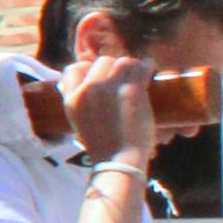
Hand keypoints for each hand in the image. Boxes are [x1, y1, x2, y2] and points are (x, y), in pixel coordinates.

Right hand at [59, 53, 158, 168]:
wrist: (118, 161)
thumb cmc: (102, 146)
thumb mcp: (79, 122)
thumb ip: (81, 102)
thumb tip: (86, 88)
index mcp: (72, 99)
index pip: (75, 68)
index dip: (89, 69)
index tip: (101, 76)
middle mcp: (87, 89)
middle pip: (101, 62)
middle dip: (113, 68)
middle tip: (123, 79)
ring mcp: (109, 88)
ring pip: (121, 61)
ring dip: (131, 66)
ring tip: (138, 74)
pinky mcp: (131, 90)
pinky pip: (140, 67)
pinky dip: (147, 66)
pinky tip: (150, 70)